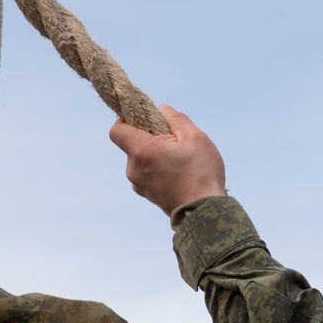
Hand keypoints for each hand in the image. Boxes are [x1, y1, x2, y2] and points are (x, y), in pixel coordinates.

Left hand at [109, 106, 226, 216]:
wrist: (204, 213)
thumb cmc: (201, 174)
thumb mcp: (195, 137)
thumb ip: (176, 119)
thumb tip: (162, 109)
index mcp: (141, 151)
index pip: (117, 129)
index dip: (127, 120)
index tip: (145, 119)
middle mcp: (134, 169)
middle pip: (132, 144)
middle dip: (149, 137)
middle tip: (173, 140)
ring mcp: (139, 185)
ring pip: (141, 160)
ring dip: (155, 155)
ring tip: (180, 160)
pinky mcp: (148, 195)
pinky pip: (147, 174)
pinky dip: (158, 170)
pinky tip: (178, 173)